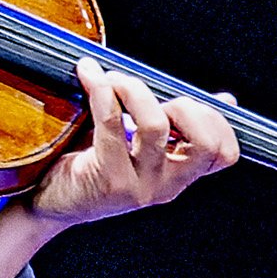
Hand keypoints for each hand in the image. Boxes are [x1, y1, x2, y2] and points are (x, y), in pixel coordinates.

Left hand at [14, 61, 239, 232]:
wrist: (51, 201)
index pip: (224, 154)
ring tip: (113, 78)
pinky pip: (111, 124)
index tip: (181, 102)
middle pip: (204, 143)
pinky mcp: (107, 180)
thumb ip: (178, 126)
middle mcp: (167, 186)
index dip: (214, 121)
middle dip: (184, 106)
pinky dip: (102, 91)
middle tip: (152, 96)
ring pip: (156, 126)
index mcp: (180, 176)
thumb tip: (225, 100)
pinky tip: (90, 75)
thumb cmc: (96, 165)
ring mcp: (139, 187)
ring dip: (135, 89)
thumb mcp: (143, 147)